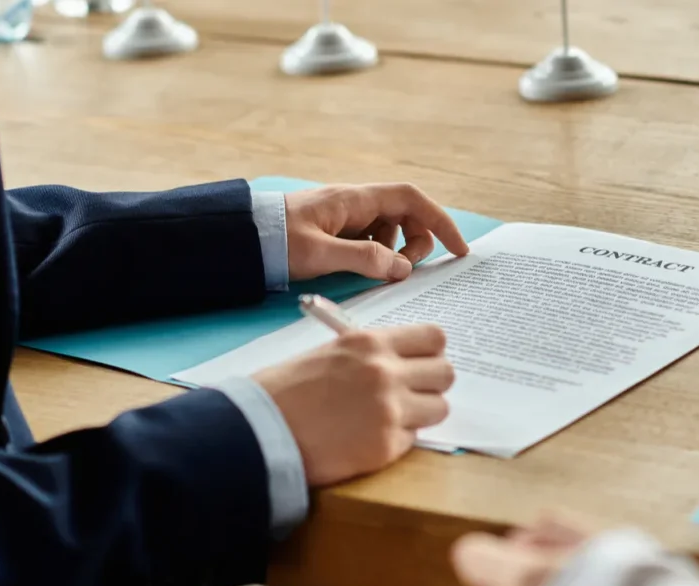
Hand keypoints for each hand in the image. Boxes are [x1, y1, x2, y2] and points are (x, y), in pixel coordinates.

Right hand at [253, 324, 453, 485]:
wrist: (257, 431)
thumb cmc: (285, 391)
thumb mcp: (330, 353)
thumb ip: (372, 354)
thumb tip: (407, 361)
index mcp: (371, 343)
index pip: (435, 337)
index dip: (432, 352)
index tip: (423, 363)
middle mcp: (386, 373)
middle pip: (446, 373)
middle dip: (433, 384)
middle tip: (412, 394)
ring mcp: (389, 411)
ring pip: (439, 409)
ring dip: (420, 414)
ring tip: (389, 419)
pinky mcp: (385, 447)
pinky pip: (413, 440)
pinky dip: (397, 441)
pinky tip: (367, 439)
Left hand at [284, 183, 468, 281]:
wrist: (240, 239)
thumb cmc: (274, 241)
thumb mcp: (319, 254)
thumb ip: (363, 259)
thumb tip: (401, 268)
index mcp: (354, 199)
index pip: (411, 199)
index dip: (439, 220)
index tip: (458, 248)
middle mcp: (355, 204)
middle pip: (406, 215)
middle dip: (416, 242)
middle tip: (403, 270)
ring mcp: (346, 218)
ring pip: (390, 230)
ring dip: (395, 252)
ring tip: (378, 272)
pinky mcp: (337, 233)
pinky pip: (371, 241)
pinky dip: (378, 256)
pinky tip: (362, 270)